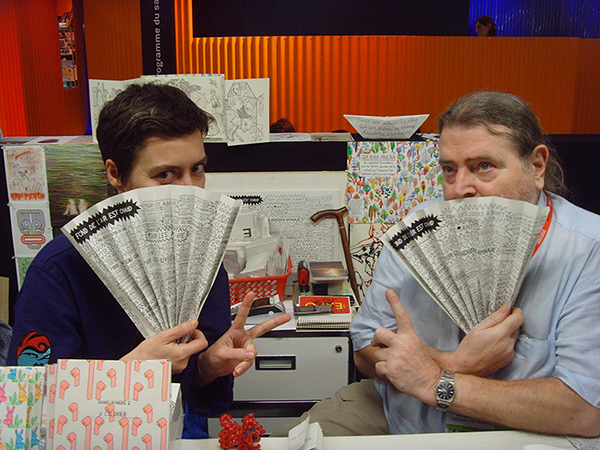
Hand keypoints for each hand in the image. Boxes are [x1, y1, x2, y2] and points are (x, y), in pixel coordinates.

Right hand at [120, 319, 207, 373]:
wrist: (136, 367)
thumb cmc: (146, 353)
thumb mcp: (164, 336)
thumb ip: (181, 329)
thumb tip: (194, 323)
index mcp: (181, 354)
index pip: (202, 343)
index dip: (198, 333)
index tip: (190, 330)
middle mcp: (183, 363)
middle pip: (194, 347)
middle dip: (187, 339)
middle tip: (174, 337)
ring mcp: (180, 367)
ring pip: (188, 351)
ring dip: (181, 345)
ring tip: (168, 345)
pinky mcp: (176, 369)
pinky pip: (182, 357)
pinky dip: (177, 352)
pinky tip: (166, 351)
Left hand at [196, 292, 290, 385]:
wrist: (212, 367)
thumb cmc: (213, 355)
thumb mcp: (222, 352)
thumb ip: (236, 353)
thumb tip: (250, 355)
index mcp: (235, 331)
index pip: (242, 315)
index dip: (247, 304)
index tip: (251, 294)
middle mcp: (243, 337)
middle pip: (261, 328)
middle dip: (274, 322)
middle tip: (285, 317)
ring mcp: (246, 348)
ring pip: (252, 353)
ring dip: (245, 362)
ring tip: (236, 368)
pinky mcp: (246, 358)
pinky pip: (249, 363)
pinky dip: (243, 368)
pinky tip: (237, 370)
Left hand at [371, 289, 440, 404]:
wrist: (432, 383)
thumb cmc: (425, 366)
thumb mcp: (418, 347)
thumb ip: (404, 340)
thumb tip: (390, 339)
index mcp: (410, 337)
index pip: (401, 316)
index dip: (395, 302)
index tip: (389, 292)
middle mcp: (401, 344)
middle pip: (379, 333)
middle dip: (376, 339)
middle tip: (379, 344)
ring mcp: (395, 356)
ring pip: (378, 353)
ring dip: (383, 360)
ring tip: (395, 364)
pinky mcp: (390, 368)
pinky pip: (378, 367)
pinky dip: (383, 371)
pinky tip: (393, 373)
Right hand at [449, 305, 523, 375]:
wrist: (466, 368)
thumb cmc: (469, 347)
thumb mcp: (478, 328)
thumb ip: (495, 318)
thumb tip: (506, 308)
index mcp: (500, 334)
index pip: (519, 319)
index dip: (517, 312)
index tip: (511, 309)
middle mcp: (508, 344)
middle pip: (517, 327)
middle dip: (510, 322)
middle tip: (497, 322)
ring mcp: (510, 353)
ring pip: (514, 337)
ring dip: (508, 332)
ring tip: (492, 335)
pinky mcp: (509, 359)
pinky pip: (512, 346)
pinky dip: (506, 342)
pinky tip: (494, 344)